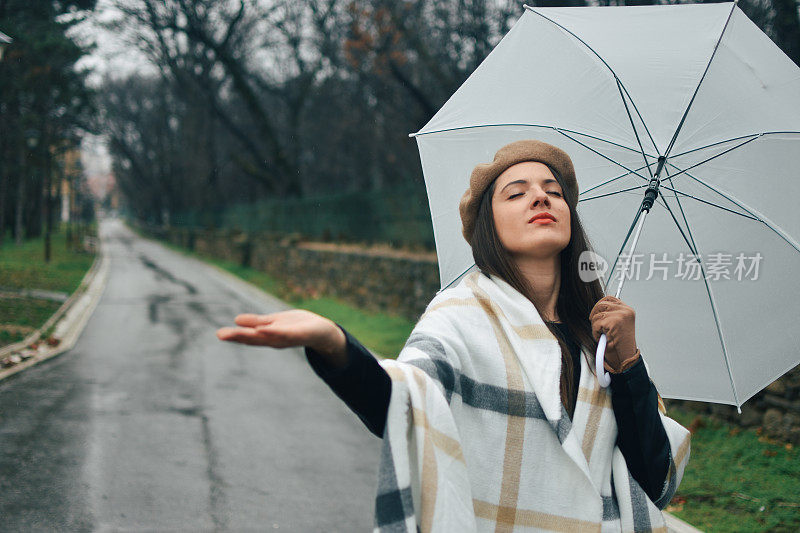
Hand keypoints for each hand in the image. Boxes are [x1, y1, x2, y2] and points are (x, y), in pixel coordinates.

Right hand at [216, 310, 347, 366]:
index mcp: (268, 335)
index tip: (220, 334)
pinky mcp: (300, 335)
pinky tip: (265, 329)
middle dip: (238, 337)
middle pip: (254, 338)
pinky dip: (275, 333)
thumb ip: (257, 322)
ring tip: (238, 332)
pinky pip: (286, 334)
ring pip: (267, 337)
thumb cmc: (298, 326)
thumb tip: (237, 320)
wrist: (323, 332)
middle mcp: (275, 340)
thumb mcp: (275, 322)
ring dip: (253, 335)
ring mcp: (287, 339)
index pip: (250, 336)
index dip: (235, 336)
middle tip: (221, 334)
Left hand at [589, 296, 638, 371]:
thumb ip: (611, 314)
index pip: (610, 298)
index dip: (600, 304)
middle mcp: (626, 310)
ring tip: (602, 334)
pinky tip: (603, 338)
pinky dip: (596, 332)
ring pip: (597, 315)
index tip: (596, 313)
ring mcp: (620, 315)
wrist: (625, 356)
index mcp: (628, 310)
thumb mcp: (617, 324)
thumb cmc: (619, 343)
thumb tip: (597, 307)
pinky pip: (596, 324)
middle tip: (596, 326)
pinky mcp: (614, 322)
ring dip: (596, 326)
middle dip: (595, 315)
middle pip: (601, 304)